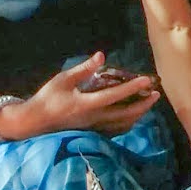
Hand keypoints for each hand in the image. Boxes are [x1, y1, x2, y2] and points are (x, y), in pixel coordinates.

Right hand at [25, 53, 159, 137]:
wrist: (34, 122)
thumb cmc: (47, 98)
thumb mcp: (63, 79)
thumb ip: (84, 68)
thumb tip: (102, 55)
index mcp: (87, 104)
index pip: (115, 95)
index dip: (133, 87)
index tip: (147, 81)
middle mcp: (93, 119)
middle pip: (126, 114)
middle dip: (143, 104)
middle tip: (156, 93)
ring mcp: (93, 129)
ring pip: (123, 125)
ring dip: (138, 114)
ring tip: (148, 103)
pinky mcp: (91, 134)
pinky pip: (115, 131)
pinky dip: (128, 123)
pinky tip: (133, 115)